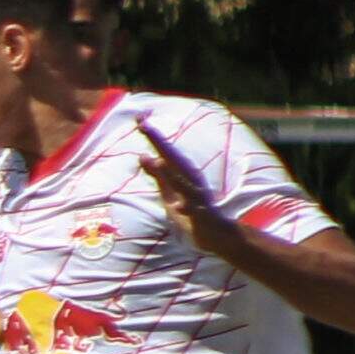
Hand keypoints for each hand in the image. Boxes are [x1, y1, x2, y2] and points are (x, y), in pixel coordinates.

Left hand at [135, 119, 237, 256]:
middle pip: (172, 158)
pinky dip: (185, 205)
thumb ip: (158, 176)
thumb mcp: (169, 193)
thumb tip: (142, 156)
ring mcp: (196, 197)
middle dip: (157, 141)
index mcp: (182, 174)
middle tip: (142, 124)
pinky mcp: (200, 215)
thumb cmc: (191, 213)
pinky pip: (192, 209)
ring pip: (182, 181)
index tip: (137, 118)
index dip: (151, 135)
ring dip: (167, 171)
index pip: (164, 152)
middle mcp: (190, 180)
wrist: (217, 236)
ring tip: (154, 158)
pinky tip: (178, 204)